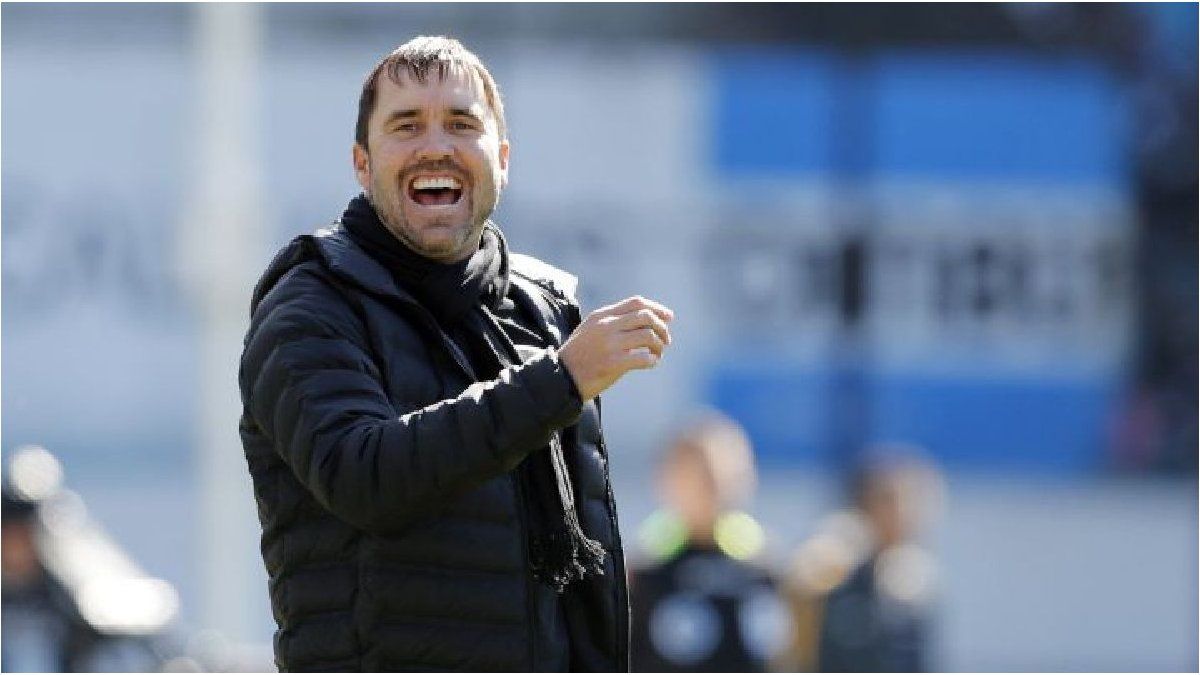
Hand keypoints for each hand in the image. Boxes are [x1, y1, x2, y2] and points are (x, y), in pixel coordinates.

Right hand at [559, 296, 674, 401]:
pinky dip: (652, 360)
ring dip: (659, 345)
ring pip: (648, 336)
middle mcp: (607, 326)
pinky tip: (651, 363)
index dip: (657, 308)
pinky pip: (643, 358)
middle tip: (666, 340)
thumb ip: (612, 321)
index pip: (636, 303)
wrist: (562, 376)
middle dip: (662, 327)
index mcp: (602, 315)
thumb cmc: (580, 354)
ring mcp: (610, 344)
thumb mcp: (590, 329)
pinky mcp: (613, 363)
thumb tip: (644, 318)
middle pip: (646, 317)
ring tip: (658, 353)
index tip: (668, 317)